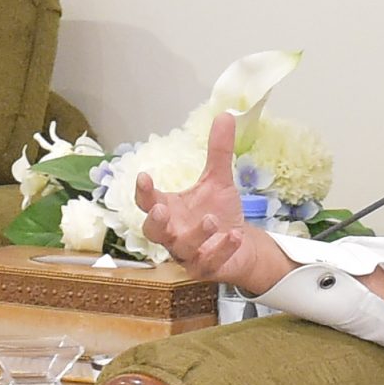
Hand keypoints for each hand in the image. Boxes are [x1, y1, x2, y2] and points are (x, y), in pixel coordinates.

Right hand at [134, 112, 290, 293]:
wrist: (240, 245)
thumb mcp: (218, 180)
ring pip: (182, 249)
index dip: (143, 192)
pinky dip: (221, 249)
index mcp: (169, 210)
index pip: (147, 202)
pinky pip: (209, 262)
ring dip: (195, 234)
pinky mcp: (206, 268)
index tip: (144, 176)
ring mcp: (188, 254)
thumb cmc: (219, 213)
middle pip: (152, 233)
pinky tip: (233, 235)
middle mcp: (172, 233)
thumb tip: (225, 115)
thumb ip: (218, 152)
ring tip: (211, 219)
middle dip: (156, 223)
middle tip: (162, 211)